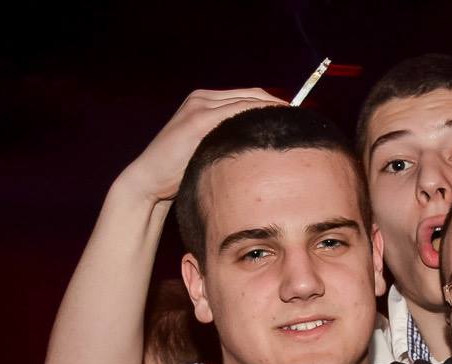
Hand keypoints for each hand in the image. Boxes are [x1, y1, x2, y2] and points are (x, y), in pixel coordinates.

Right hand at [119, 89, 285, 202]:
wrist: (149, 181)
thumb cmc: (181, 173)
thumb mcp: (208, 150)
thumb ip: (228, 141)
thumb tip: (262, 149)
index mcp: (204, 101)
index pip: (248, 97)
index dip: (273, 106)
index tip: (295, 120)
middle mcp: (202, 98)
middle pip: (251, 95)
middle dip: (277, 106)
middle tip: (302, 121)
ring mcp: (199, 106)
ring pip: (246, 101)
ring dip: (272, 111)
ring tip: (294, 125)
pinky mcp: (198, 119)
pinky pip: (236, 112)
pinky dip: (257, 116)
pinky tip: (273, 128)